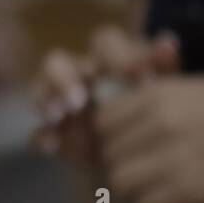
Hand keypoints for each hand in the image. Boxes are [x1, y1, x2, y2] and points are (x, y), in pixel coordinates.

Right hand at [30, 25, 179, 164]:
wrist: (149, 161)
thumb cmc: (159, 118)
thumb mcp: (167, 95)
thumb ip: (165, 70)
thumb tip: (166, 41)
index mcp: (110, 61)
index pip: (105, 43)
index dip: (117, 56)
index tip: (138, 79)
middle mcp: (79, 76)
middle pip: (57, 60)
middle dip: (64, 78)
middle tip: (80, 100)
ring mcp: (61, 105)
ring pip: (39, 88)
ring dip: (47, 99)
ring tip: (59, 115)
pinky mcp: (54, 134)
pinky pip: (36, 131)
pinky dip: (42, 136)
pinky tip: (53, 145)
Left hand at [95, 75, 203, 202]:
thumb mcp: (195, 89)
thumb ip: (151, 94)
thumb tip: (107, 104)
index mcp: (160, 96)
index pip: (103, 120)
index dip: (109, 133)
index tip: (123, 141)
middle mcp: (163, 125)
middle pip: (108, 151)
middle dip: (118, 160)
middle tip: (136, 165)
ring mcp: (174, 159)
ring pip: (119, 180)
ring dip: (129, 185)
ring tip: (145, 184)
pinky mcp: (187, 192)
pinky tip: (160, 200)